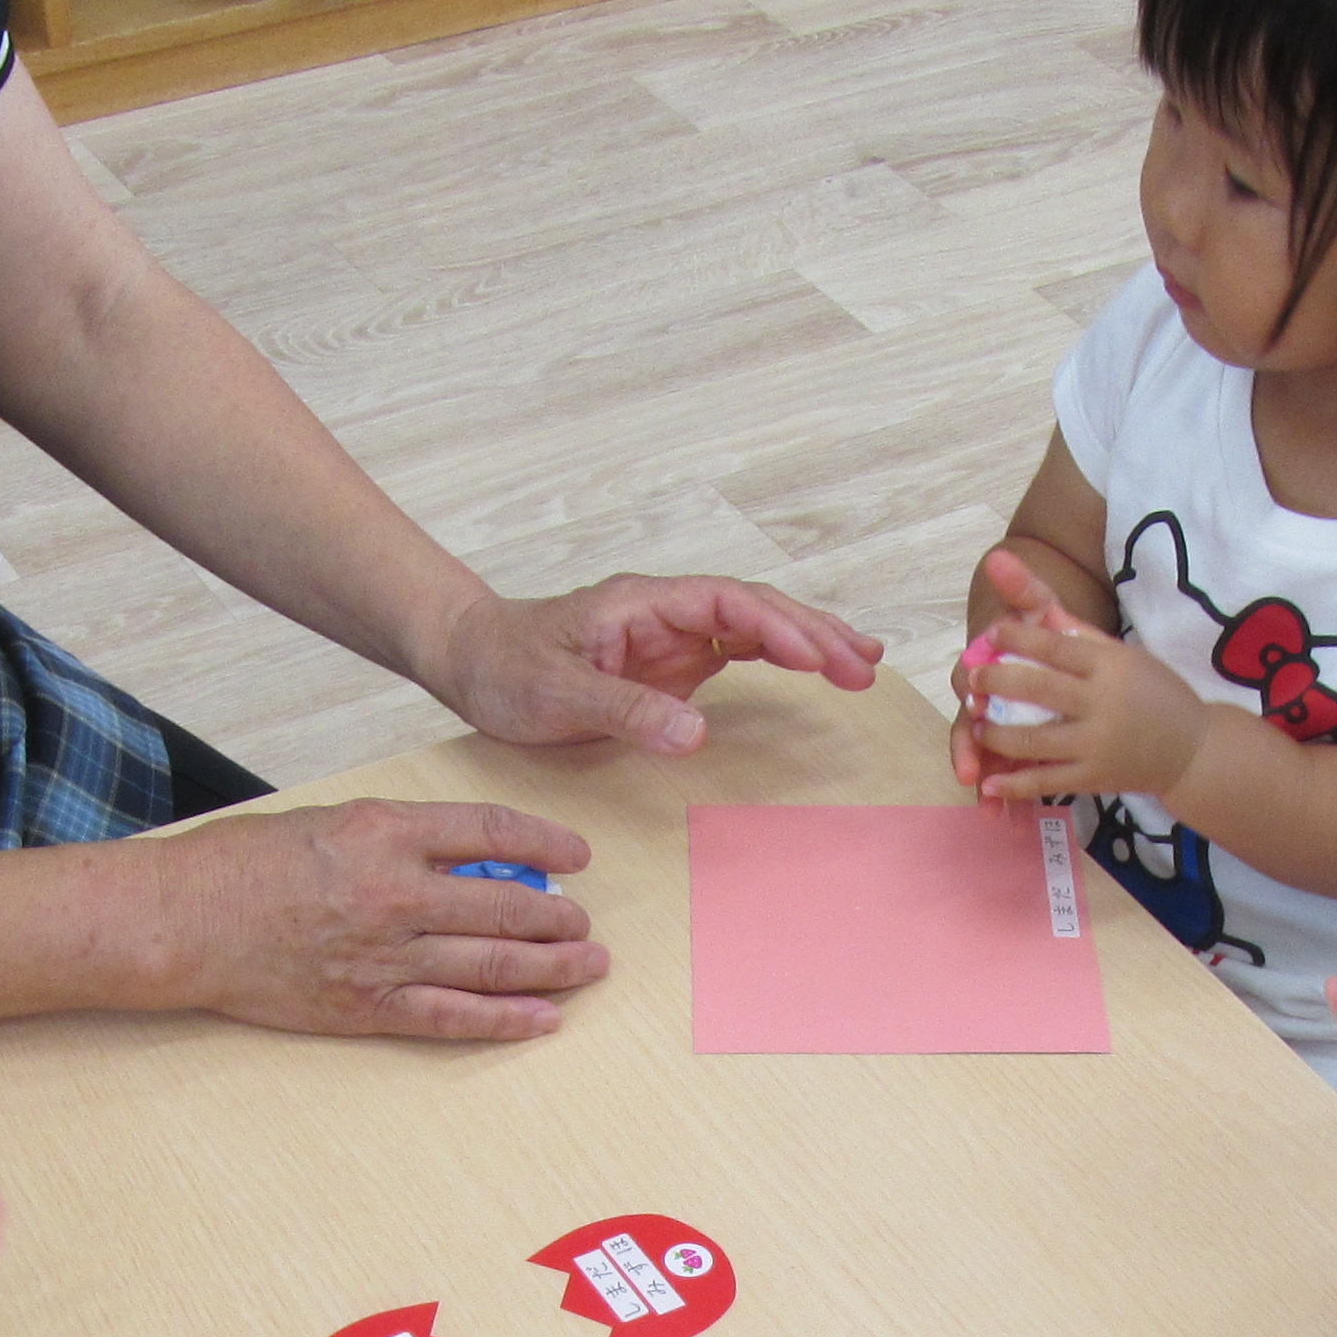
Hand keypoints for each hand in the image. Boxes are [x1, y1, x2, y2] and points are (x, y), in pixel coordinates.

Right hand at [150, 797, 609, 1041]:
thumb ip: (404, 837)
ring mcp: (384, 955)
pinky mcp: (367, 1006)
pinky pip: (453, 1016)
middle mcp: (394, 892)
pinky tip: (545, 1017)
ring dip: (553, 965)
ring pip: (493, 963)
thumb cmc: (248, 865)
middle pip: (507, 903)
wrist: (186, 921)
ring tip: (587, 963)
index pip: (493, 831)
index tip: (576, 855)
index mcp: (385, 831)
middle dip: (558, 915)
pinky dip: (506, 1019)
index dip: (547, 842)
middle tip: (584, 921)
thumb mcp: (333, 821)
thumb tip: (476, 860)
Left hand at [429, 578, 883, 759]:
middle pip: (756, 609)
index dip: (778, 627)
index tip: (818, 658)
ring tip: (862, 666)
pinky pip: (738, 651)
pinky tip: (815, 671)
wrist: (471, 659)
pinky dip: (780, 658)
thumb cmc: (505, 667)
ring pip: (755, 627)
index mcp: (643, 604)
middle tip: (865, 665)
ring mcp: (672, 635)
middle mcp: (666, 611)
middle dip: (814, 632)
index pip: (728, 604)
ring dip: (809, 643)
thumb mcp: (556, 693)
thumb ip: (626, 710)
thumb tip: (696, 732)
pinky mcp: (671, 661)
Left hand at [957, 548, 1212, 804]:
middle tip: (972, 680)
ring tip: (977, 726)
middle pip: (1036, 688)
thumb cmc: (1156, 693)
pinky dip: (1014, 785)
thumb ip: (1080, 635)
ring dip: (996, 734)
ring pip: (1033, 739)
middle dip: (996, 682)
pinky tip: (989, 784)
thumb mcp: (1125, 656)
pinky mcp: (1094, 778)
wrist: (1193, 750)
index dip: (1016, 638)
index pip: (1054, 645)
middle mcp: (1102, 703)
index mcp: (1110, 665)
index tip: (991, 634)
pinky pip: (1046, 781)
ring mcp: (1097, 744)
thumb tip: (1038, 609)